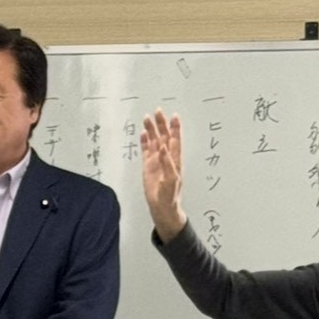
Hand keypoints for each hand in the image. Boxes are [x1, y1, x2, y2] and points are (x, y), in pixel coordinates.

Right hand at [140, 109, 186, 241]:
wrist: (162, 207)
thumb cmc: (170, 196)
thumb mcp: (171, 180)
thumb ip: (167, 163)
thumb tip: (163, 147)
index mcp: (174, 159)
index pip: (175, 140)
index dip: (175, 128)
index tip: (174, 116)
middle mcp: (166, 157)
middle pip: (164, 136)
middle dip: (161, 124)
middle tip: (158, 112)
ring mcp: (156, 161)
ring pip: (154, 141)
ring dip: (152, 130)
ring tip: (147, 118)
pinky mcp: (148, 166)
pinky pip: (146, 150)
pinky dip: (144, 142)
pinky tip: (143, 133)